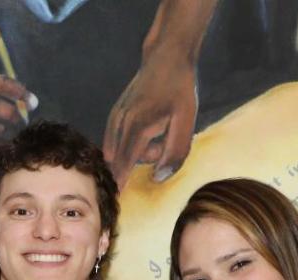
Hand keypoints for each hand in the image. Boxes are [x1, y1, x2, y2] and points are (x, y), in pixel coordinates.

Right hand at [103, 48, 198, 186]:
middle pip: (122, 161)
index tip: (111, 204)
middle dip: (138, 164)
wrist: (166, 59)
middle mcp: (121, 123)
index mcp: (138, 127)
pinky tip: (148, 130)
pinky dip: (130, 144)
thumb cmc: (180, 90)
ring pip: (120, 151)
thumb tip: (158, 178)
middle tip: (162, 143)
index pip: (124, 164)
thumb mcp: (186, 122)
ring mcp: (115, 117)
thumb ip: (175, 152)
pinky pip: (117, 141)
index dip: (119, 184)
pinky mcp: (114, 114)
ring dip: (138, 151)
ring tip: (159, 131)